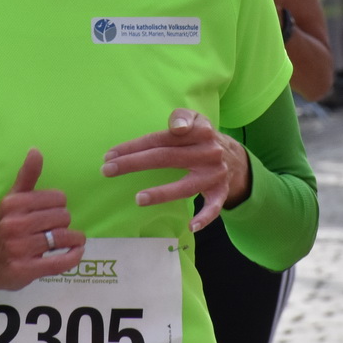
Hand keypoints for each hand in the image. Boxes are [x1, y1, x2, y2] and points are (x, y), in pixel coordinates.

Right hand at [0, 150, 82, 295]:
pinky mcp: (26, 270)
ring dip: (74, 239)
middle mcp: (15, 225)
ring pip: (63, 238)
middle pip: (62, 217)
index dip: (59, 205)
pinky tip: (76, 252)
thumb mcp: (11, 200)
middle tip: (56, 228)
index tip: (53, 211)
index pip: (57, 198)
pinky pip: (61, 262)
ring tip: (73, 240)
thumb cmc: (2, 227)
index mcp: (13, 204)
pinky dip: (74, 256)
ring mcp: (20, 249)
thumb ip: (26, 176)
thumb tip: (36, 150)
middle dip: (64, 222)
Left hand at [102, 108, 249, 231]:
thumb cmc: (202, 137)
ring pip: (186, 186)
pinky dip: (205, 218)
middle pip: (166, 158)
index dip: (134, 146)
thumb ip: (182, 117)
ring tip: (138, 199)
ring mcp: (214, 174)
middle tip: (107, 170)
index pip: (160, 139)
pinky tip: (191, 226)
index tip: (111, 154)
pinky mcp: (221, 192)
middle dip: (134, 163)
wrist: (234, 157)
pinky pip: (214, 207)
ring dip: (163, 193)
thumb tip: (177, 127)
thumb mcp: (196, 119)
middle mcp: (207, 152)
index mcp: (199, 131)